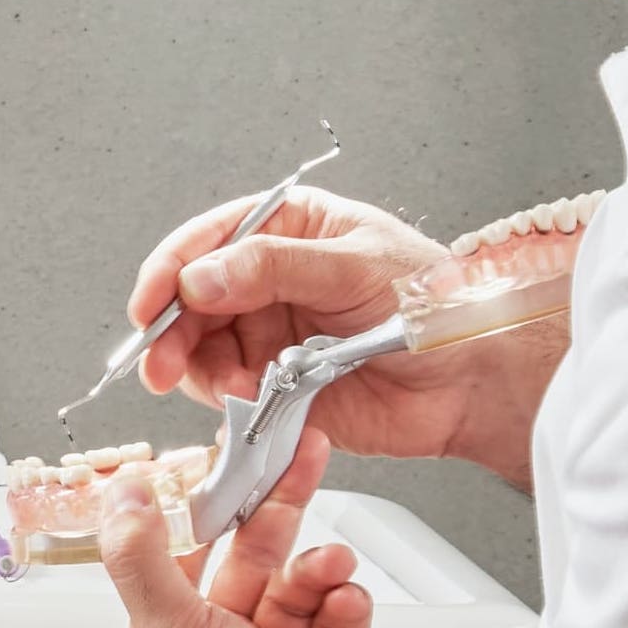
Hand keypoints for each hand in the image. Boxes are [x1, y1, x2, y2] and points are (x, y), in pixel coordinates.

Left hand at [101, 429, 397, 627]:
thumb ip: (142, 559)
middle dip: (274, 510)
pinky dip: (346, 600)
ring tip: (330, 563)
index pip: (180, 553)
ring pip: (298, 580)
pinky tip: (345, 602)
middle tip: (298, 462)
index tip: (224, 461)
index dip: (204, 505)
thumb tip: (122, 501)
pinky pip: (339, 610)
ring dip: (317, 564)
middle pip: (248, 556)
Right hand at [127, 186, 566, 488]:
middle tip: (160, 357)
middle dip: (170, 326)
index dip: (173, 267)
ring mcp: (271, 334)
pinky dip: (221, 398)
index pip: (213, 237)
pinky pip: (227, 391)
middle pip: (193, 296)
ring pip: (200, 346)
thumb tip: (202, 276)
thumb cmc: (438, 305)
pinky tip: (244, 399)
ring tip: (206, 382)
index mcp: (292, 229)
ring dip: (190, 365)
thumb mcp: (358, 266)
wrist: (474, 381)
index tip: (153, 300)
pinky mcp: (276, 386)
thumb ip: (276, 267)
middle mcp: (271, 279)